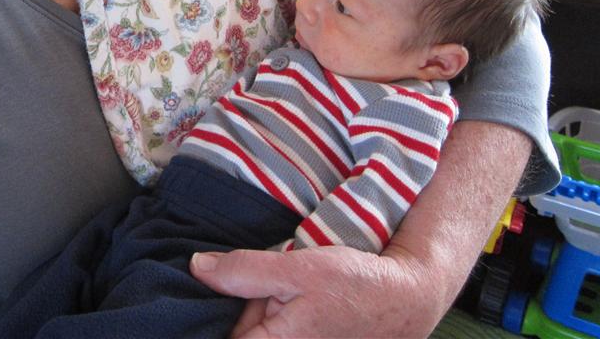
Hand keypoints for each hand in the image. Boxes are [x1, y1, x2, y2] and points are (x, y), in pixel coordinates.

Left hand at [190, 244, 436, 337]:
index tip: (194, 300)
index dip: (205, 318)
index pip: (223, 337)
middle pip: (238, 330)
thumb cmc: (355, 286)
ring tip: (278, 287)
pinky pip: (272, 326)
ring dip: (256, 305)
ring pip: (256, 326)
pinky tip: (284, 295)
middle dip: (235, 306)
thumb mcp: (297, 268)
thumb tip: (197, 268)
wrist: (405, 298)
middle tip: (254, 279)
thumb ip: (244, 270)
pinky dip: (270, 309)